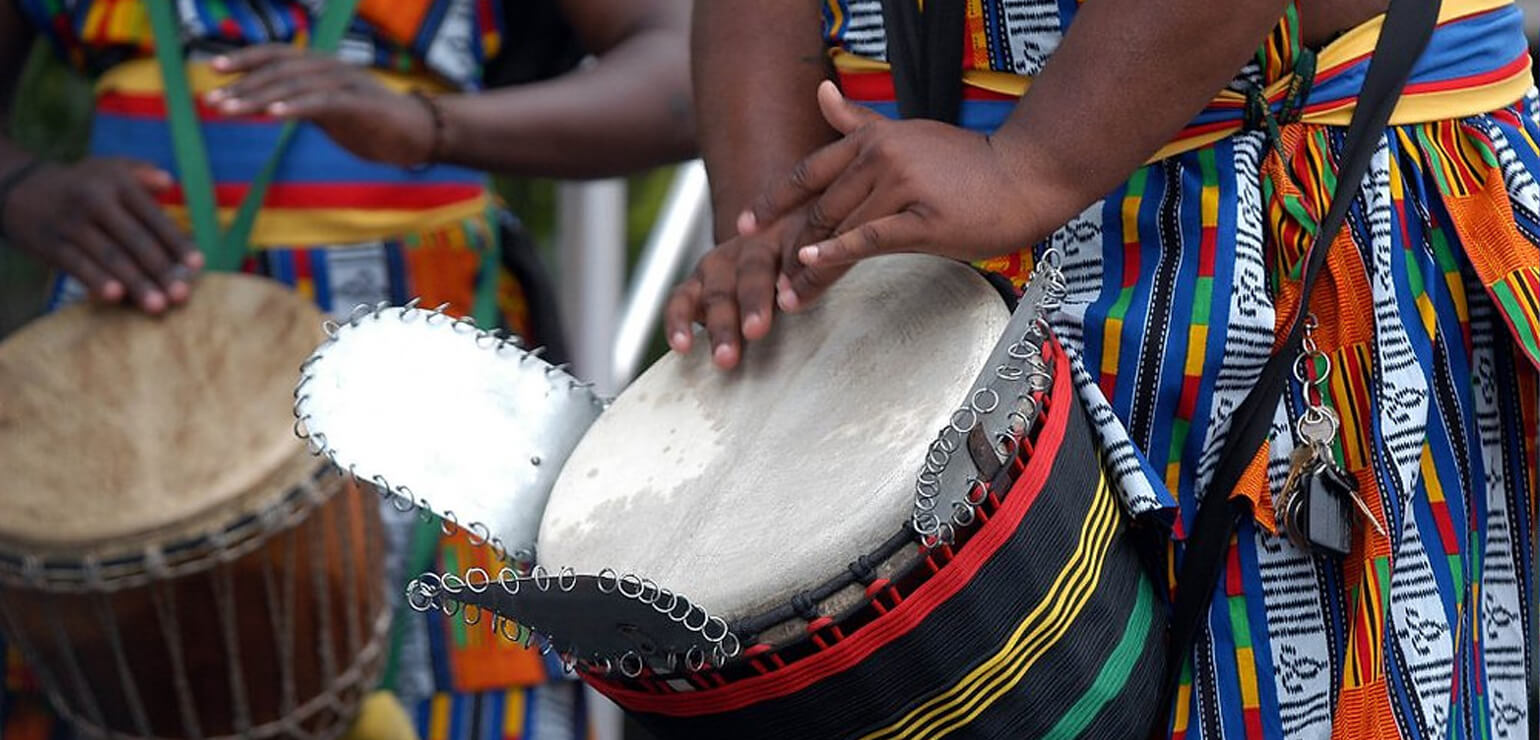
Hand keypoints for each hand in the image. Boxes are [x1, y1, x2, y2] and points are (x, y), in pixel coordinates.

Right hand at [2, 158, 200, 313]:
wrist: (20, 188)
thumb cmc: (83, 184)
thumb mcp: (110, 168)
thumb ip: (143, 173)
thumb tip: (169, 182)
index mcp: (118, 184)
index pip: (153, 217)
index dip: (177, 242)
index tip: (198, 265)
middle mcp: (95, 201)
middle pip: (135, 241)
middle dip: (161, 270)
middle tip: (182, 295)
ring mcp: (72, 224)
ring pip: (110, 257)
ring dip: (136, 283)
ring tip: (157, 306)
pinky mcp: (52, 244)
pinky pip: (78, 266)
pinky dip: (97, 281)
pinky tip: (115, 297)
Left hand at [208, 46, 435, 166]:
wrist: (419, 133)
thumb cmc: (373, 123)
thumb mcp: (329, 110)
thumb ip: (300, 101)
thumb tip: (262, 103)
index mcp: (322, 66)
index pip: (276, 55)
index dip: (245, 59)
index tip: (214, 69)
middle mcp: (330, 68)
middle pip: (278, 70)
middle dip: (242, 85)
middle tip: (212, 102)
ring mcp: (345, 84)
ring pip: (293, 85)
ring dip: (258, 97)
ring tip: (229, 109)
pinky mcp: (359, 104)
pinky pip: (321, 102)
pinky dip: (295, 106)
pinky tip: (272, 114)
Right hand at [663, 208, 852, 369]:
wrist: (773, 221)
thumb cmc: (811, 242)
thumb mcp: (830, 237)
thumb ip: (841, 255)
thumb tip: (873, 252)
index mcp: (789, 231)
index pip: (790, 251)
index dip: (788, 275)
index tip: (788, 299)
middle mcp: (751, 245)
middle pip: (751, 271)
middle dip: (752, 302)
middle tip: (756, 331)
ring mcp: (720, 262)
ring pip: (717, 290)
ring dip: (721, 324)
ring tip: (726, 357)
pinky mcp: (697, 280)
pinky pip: (681, 299)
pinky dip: (678, 321)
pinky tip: (683, 346)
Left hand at [745, 81, 1067, 282]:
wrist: (1023, 177)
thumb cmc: (967, 163)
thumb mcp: (905, 133)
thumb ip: (857, 121)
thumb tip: (819, 91)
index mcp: (873, 141)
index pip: (809, 172)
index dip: (772, 202)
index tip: (745, 227)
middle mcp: (881, 157)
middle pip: (819, 208)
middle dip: (789, 248)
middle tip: (767, 281)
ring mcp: (902, 185)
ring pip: (840, 229)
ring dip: (809, 267)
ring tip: (789, 296)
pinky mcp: (922, 218)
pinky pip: (870, 238)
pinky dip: (838, 253)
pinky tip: (815, 266)